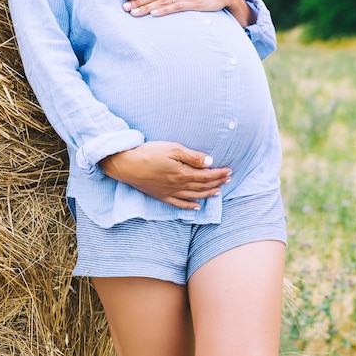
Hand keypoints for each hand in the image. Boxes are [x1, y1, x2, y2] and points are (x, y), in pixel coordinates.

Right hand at [99, 141, 231, 209]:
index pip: (206, 175)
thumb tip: (210, 162)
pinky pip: (179, 204)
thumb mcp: (172, 149)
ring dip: (207, 194)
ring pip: (193, 196)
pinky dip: (189, 206)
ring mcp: (170, 192)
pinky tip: (196, 206)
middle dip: (217, 182)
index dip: (219, 174)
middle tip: (229, 179)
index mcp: (183, 173)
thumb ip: (192, 156)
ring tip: (218, 192)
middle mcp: (178, 185)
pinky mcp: (161, 196)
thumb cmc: (149, 153)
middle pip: (202, 186)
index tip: (229, 171)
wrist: (126, 165)